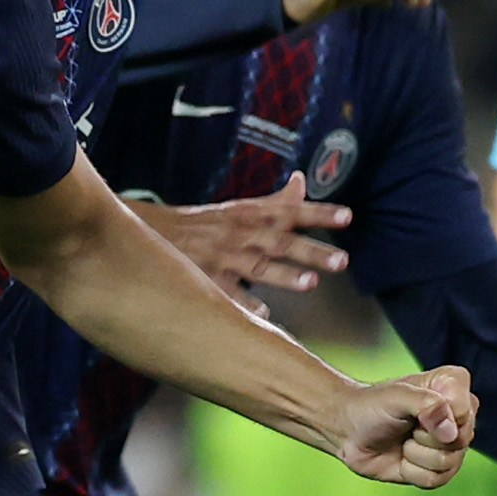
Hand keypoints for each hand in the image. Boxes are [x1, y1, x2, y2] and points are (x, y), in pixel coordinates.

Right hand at [148, 177, 352, 296]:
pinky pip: (227, 294)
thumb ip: (275, 200)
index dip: (319, 214)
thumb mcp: (238, 208)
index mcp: (249, 214)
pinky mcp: (203, 279)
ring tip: (310, 283)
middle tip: (343, 261)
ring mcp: (221, 258)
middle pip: (280, 241)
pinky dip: (245, 304)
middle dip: (312, 250)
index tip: (348, 217)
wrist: (148, 233)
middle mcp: (239, 234)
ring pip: (257, 267)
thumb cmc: (202, 224)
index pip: (290, 211)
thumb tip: (301, 179)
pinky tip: (264, 316)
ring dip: (285, 275)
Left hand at [331, 364, 475, 488]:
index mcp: (454, 386)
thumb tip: (450, 432)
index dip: (437, 416)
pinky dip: (412, 471)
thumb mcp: (397, 396)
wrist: (349, 432)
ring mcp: (452, 444)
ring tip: (403, 441)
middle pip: (460, 440)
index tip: (412, 407)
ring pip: (448, 462)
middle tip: (407, 426)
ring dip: (415, 455)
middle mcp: (459, 415)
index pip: (464, 411)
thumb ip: (427, 404)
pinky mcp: (440, 469)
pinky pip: (437, 479)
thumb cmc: (372, 406)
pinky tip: (402, 457)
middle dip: (424, 437)